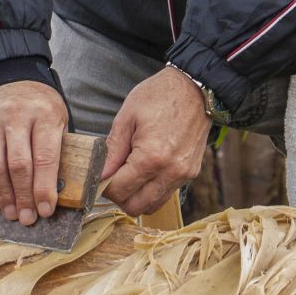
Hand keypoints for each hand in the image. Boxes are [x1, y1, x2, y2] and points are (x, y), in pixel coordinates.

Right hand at [0, 81, 67, 225]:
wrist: (9, 76)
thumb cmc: (40, 107)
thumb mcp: (58, 118)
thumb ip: (58, 149)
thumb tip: (55, 194)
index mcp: (44, 114)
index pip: (45, 157)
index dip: (44, 188)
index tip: (46, 211)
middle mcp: (16, 116)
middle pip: (18, 165)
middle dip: (23, 197)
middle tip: (28, 219)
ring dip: (3, 196)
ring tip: (11, 214)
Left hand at [102, 68, 210, 217]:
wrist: (196, 88)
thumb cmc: (160, 95)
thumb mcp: (127, 116)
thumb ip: (112, 150)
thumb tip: (99, 174)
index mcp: (152, 157)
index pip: (120, 190)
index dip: (103, 186)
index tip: (99, 175)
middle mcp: (170, 172)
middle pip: (136, 206)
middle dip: (119, 196)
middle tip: (112, 178)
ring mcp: (183, 175)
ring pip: (152, 205)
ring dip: (136, 196)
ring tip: (129, 174)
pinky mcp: (191, 173)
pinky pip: (166, 193)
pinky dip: (152, 189)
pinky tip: (146, 170)